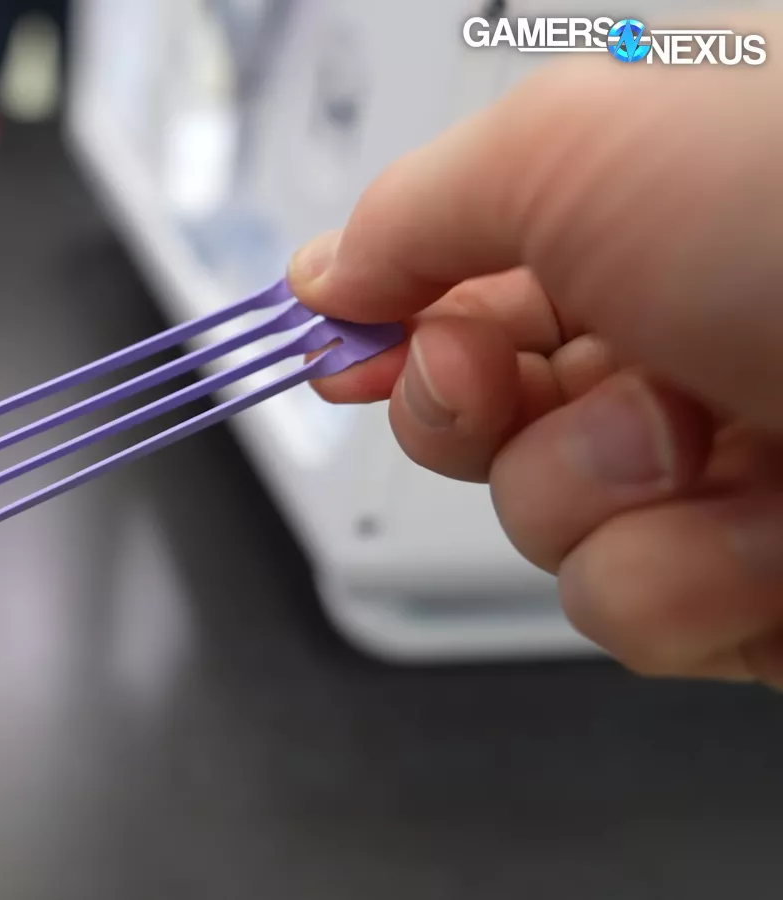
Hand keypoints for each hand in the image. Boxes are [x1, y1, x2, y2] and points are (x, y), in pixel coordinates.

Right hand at [288, 22, 782, 686]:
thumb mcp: (575, 146)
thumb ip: (416, 211)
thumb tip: (328, 270)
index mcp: (646, 215)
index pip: (464, 280)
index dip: (387, 319)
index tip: (338, 346)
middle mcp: (683, 336)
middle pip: (474, 414)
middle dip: (470, 405)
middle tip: (514, 372)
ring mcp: (729, 469)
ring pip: (542, 526)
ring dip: (598, 491)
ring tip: (707, 442)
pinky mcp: (766, 588)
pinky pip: (632, 611)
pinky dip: (687, 575)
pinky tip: (772, 526)